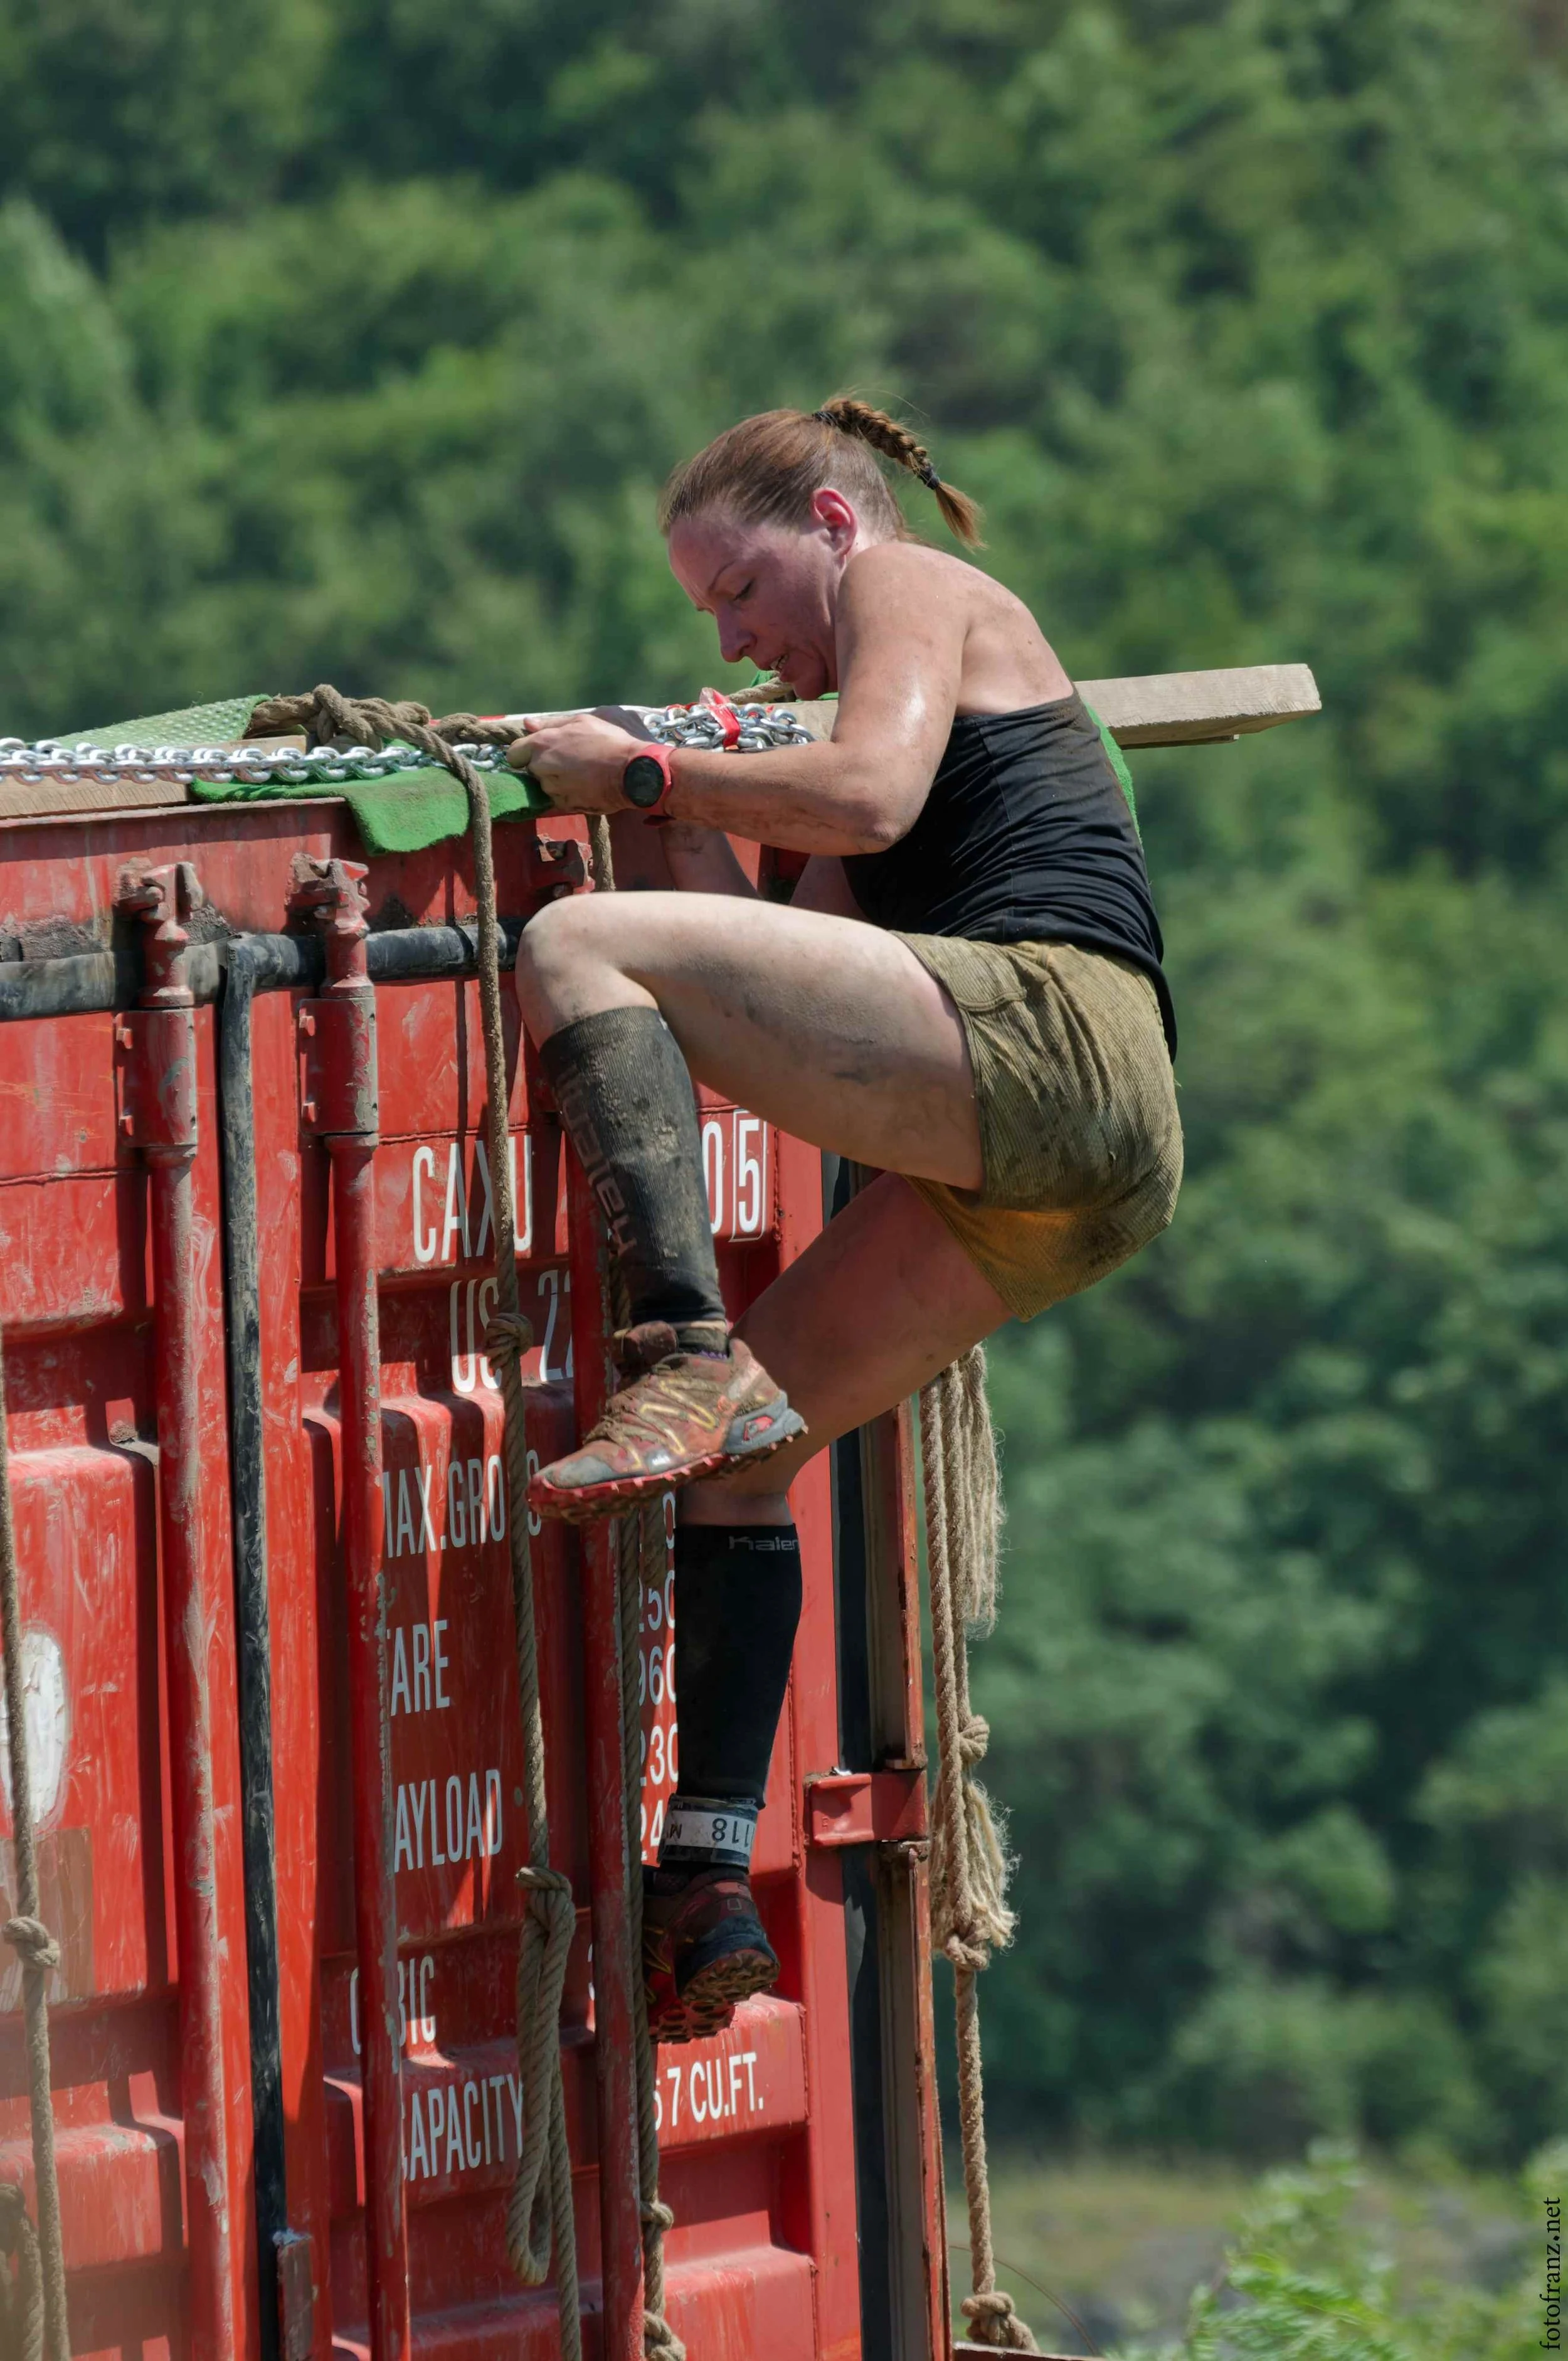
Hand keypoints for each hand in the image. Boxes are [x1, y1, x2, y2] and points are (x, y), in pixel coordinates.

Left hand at [506, 713, 645, 813]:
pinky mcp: (566, 805)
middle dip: (545, 765)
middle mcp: (543, 768)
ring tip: (582, 772)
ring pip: (546, 785)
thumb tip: (527, 724)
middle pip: (532, 769)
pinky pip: (560, 799)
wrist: (634, 772)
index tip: (538, 751)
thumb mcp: (582, 721)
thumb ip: (551, 724)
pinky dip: (569, 793)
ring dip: (557, 780)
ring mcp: (554, 789)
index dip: (524, 752)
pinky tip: (586, 785)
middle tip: (569, 759)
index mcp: (542, 744)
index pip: (513, 754)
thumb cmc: (609, 740)